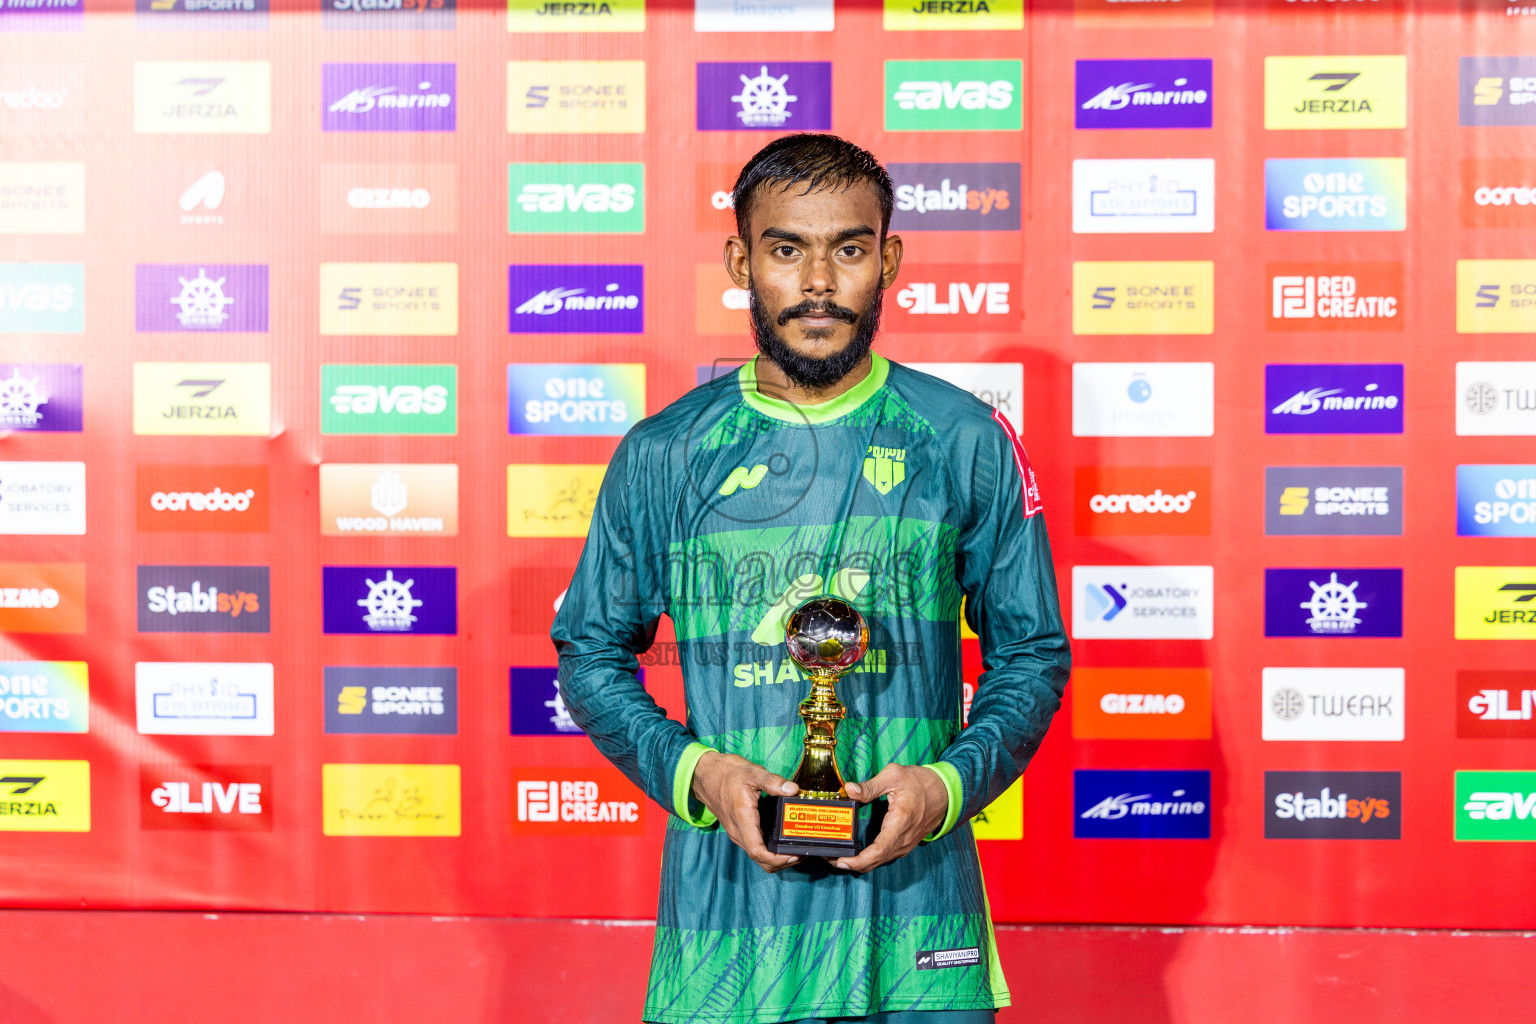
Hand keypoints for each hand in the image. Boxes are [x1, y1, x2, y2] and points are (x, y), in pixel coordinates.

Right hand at [690, 751, 801, 873]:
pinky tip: (782, 841)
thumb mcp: (752, 772)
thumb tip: (793, 789)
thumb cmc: (726, 773)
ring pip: (757, 856)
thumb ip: (773, 782)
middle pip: (759, 859)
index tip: (793, 854)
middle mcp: (738, 831)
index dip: (776, 859)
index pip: (757, 851)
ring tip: (795, 849)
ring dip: (776, 858)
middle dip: (781, 862)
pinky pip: (754, 847)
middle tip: (801, 853)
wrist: (705, 774)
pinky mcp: (739, 830)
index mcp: (742, 819)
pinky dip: (769, 851)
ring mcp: (737, 832)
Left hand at [832, 764, 947, 873]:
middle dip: (851, 864)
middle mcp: (903, 839)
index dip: (857, 860)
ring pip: (880, 861)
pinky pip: (885, 856)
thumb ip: (870, 785)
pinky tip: (856, 852)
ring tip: (839, 854)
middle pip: (875, 861)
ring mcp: (905, 844)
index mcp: (900, 822)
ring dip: (859, 862)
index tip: (840, 861)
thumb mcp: (894, 775)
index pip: (878, 850)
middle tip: (829, 857)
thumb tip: (849, 790)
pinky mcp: (905, 844)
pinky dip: (869, 858)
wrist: (946, 792)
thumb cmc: (921, 782)